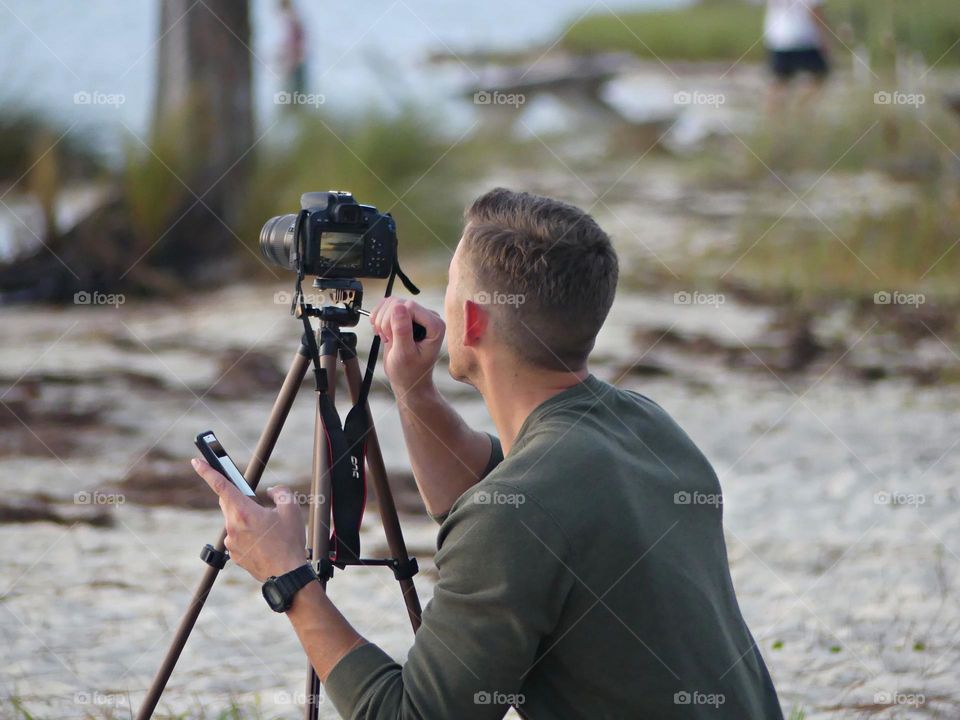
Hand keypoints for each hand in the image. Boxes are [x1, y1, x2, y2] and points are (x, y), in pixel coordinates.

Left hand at [193, 458, 306, 581]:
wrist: (287, 574)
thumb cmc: (289, 542)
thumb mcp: (291, 509)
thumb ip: (280, 492)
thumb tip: (272, 491)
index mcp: (244, 512)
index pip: (221, 486)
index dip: (207, 471)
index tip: (197, 462)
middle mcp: (232, 526)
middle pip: (228, 503)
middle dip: (239, 498)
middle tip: (256, 502)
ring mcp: (231, 542)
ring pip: (234, 521)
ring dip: (246, 519)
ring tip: (268, 529)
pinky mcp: (233, 555)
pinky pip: (237, 537)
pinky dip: (247, 535)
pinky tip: (264, 542)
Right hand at [369, 297, 444, 397]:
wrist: (407, 380)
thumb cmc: (409, 372)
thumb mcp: (404, 354)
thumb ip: (402, 331)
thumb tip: (398, 306)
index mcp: (435, 325)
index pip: (409, 306)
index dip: (394, 319)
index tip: (390, 337)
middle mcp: (428, 317)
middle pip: (399, 302)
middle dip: (386, 321)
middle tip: (387, 339)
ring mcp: (416, 315)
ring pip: (391, 302)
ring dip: (381, 319)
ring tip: (385, 336)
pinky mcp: (405, 316)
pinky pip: (387, 305)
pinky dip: (379, 317)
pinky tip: (380, 331)